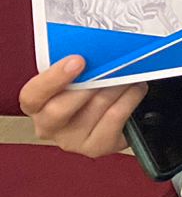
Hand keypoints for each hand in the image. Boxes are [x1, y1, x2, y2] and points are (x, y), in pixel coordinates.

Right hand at [19, 55, 146, 156]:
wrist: (115, 111)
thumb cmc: (90, 88)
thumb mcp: (77, 75)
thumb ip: (76, 66)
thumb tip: (94, 49)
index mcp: (38, 105)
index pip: (32, 96)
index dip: (53, 78)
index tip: (77, 60)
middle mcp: (49, 126)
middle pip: (59, 110)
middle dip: (88, 84)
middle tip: (109, 67)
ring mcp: (73, 140)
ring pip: (95, 107)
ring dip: (116, 86)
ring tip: (128, 73)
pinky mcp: (97, 147)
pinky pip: (115, 118)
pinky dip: (129, 98)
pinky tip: (136, 88)